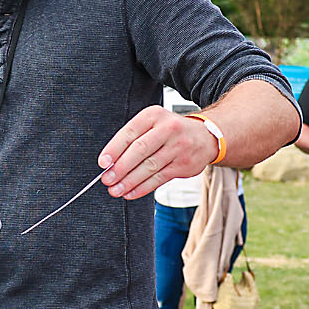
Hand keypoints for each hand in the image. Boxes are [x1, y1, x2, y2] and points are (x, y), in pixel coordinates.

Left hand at [98, 105, 216, 198]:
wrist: (204, 136)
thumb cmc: (170, 131)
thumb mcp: (152, 124)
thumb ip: (132, 139)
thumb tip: (110, 163)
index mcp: (154, 115)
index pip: (130, 132)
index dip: (114, 149)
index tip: (103, 163)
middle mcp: (168, 129)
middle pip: (140, 150)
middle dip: (121, 168)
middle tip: (107, 179)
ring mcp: (178, 147)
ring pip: (149, 167)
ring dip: (129, 181)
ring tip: (115, 190)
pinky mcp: (183, 164)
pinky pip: (159, 178)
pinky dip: (142, 187)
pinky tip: (130, 193)